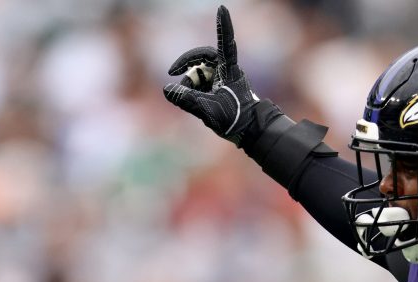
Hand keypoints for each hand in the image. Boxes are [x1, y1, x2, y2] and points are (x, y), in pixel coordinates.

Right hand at [163, 5, 258, 144]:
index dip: (223, 26)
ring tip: (192, 102)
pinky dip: (192, 91)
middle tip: (170, 72)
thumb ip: (186, 99)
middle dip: (186, 64)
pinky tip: (194, 104)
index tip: (222, 8)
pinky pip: (199, 84)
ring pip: (198, 73)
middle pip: (201, 57)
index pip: (225, 43)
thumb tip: (167, 89)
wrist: (250, 133)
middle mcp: (226, 71)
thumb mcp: (208, 110)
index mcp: (229, 70)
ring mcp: (221, 79)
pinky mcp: (218, 89)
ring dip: (190, 84)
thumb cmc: (236, 120)